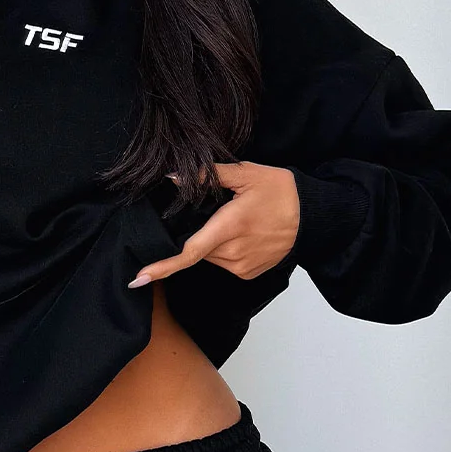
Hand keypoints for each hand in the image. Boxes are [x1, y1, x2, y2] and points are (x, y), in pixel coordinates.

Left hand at [130, 161, 300, 285]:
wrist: (312, 215)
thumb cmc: (280, 191)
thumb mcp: (245, 173)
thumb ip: (207, 175)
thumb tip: (173, 178)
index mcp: (229, 227)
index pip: (188, 253)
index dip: (162, 266)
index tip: (138, 278)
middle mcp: (233, 253)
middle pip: (197, 249)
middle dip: (197, 233)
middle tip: (219, 213)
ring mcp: (241, 266)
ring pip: (210, 256)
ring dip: (212, 242)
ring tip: (237, 222)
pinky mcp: (248, 273)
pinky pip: (224, 263)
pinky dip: (225, 250)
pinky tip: (244, 235)